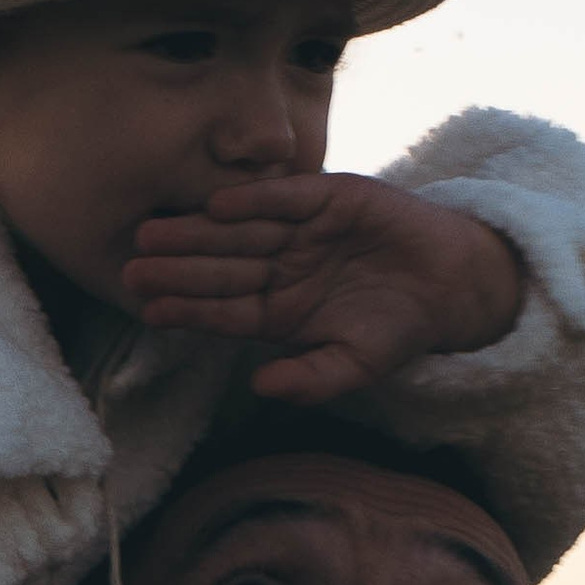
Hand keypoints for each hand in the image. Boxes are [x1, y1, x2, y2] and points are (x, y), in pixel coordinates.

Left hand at [123, 174, 522, 399]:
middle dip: (177, 268)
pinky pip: (285, 197)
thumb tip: (261, 387)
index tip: (147, 310)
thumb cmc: (399, 329)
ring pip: (241, 232)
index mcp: (280, 311)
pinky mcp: (331, 197)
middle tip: (131, 266)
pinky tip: (216, 205)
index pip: (224, 311)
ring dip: (197, 233)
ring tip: (153, 234)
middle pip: (221, 268)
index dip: (187, 310)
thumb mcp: (357, 365)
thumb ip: (311, 379)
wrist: (453, 283)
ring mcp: (303, 231)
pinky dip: (253, 199)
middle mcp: (282, 268)